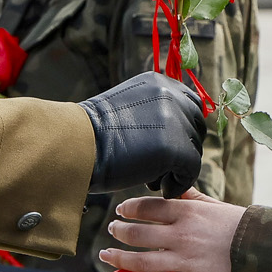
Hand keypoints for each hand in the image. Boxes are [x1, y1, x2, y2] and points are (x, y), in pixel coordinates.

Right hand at [80, 73, 203, 193]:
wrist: (75, 146)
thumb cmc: (92, 134)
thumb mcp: (126, 107)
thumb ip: (152, 111)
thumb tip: (175, 131)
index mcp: (159, 82)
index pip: (191, 104)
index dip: (185, 128)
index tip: (172, 146)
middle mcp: (172, 96)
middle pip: (196, 127)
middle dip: (183, 148)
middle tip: (162, 166)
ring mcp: (176, 121)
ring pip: (193, 151)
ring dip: (177, 167)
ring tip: (154, 178)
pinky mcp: (176, 148)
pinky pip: (190, 171)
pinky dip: (178, 184)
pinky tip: (161, 189)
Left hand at [101, 191, 243, 271]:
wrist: (266, 254)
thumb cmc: (244, 228)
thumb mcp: (217, 207)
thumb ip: (192, 199)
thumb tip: (174, 191)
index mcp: (188, 213)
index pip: (148, 207)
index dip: (130, 209)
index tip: (121, 211)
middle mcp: (181, 235)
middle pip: (139, 233)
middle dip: (120, 232)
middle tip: (112, 231)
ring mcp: (184, 260)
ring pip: (140, 260)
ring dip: (118, 258)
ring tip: (105, 256)